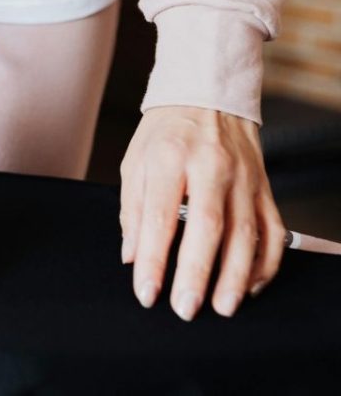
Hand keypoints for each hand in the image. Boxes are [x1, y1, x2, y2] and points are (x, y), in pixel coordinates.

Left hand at [120, 106, 283, 319]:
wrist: (208, 96)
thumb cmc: (165, 133)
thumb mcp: (135, 161)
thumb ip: (132, 210)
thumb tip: (132, 257)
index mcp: (169, 158)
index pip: (160, 216)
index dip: (153, 258)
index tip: (147, 292)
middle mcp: (211, 167)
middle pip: (207, 227)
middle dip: (196, 273)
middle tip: (185, 309)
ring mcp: (243, 178)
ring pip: (245, 233)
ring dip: (234, 275)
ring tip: (222, 307)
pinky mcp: (264, 187)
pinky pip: (272, 230)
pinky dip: (264, 262)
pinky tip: (249, 285)